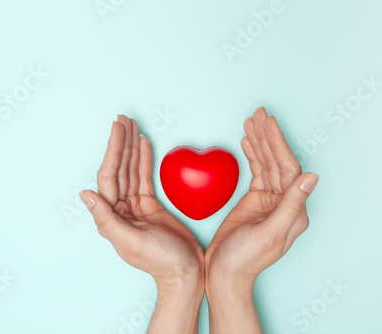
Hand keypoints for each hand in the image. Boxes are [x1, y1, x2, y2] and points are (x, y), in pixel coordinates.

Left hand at [79, 115, 203, 333]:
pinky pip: (143, 178)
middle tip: (124, 119)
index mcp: (111, 216)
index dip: (112, 151)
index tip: (117, 129)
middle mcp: (119, 209)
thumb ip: (106, 219)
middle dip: (121, 143)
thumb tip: (84, 195)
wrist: (186, 272)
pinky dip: (144, 160)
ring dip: (131, 147)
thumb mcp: (132, 241)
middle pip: (118, 168)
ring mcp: (134, 206)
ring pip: (130, 170)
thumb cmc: (160, 261)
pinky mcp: (149, 205)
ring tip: (132, 126)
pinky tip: (143, 145)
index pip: (108, 176)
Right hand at [205, 107, 318, 332]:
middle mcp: (284, 203)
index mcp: (293, 211)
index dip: (279, 145)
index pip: (289, 169)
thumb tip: (312, 178)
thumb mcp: (269, 234)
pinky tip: (248, 141)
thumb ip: (291, 206)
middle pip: (278, 162)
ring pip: (266, 164)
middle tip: (259, 114)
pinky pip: (256, 172)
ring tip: (252, 121)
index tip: (268, 124)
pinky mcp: (254, 200)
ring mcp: (269, 201)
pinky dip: (252, 155)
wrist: (224, 273)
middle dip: (268, 137)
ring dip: (259, 142)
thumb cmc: (245, 260)